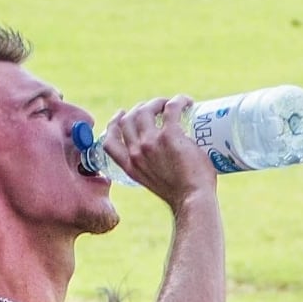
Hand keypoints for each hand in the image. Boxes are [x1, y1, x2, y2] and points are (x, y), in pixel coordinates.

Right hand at [99, 96, 217, 210]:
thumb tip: (166, 158)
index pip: (109, 142)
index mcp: (130, 167)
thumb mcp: (155, 183)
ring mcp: (151, 143)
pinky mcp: (169, 136)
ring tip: (171, 103)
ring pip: (145, 110)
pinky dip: (179, 101)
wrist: (193, 201)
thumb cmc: (182, 195)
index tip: (121, 114)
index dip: (113, 124)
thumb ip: (153, 169)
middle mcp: (136, 153)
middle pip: (128, 119)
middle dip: (140, 108)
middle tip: (156, 107)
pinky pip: (171, 108)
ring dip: (157, 102)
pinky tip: (186, 101)